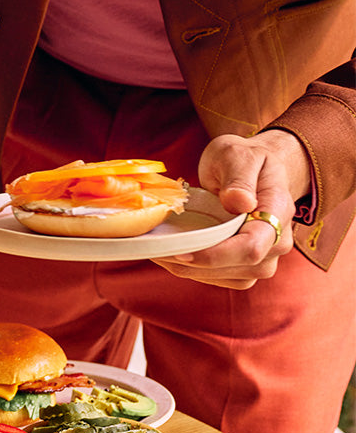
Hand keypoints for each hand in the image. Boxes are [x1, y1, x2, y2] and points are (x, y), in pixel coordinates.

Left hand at [152, 129, 308, 288]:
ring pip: (229, 277)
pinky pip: (223, 277)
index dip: (216, 254)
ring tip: (157, 253)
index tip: (182, 252)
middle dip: (196, 265)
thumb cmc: (245, 158)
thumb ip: (239, 178)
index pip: (252, 246)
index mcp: (278, 212)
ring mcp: (265, 256)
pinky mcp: (248, 264)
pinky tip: (170, 256)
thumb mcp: (237, 155)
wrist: (255, 167)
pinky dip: (195, 271)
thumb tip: (239, 202)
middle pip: (240, 267)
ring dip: (191, 270)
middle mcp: (278, 241)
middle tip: (155, 252)